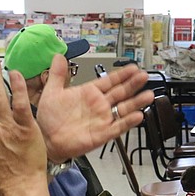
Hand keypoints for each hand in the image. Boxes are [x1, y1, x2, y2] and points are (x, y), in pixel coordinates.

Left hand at [34, 56, 153, 162]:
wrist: (46, 139)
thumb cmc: (50, 119)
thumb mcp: (52, 92)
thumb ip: (57, 74)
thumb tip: (58, 56)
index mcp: (89, 93)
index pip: (110, 81)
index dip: (122, 74)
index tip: (132, 67)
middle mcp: (99, 105)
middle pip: (121, 92)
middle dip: (133, 84)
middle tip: (144, 76)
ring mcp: (102, 119)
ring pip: (124, 109)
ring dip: (136, 102)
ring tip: (148, 95)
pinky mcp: (103, 133)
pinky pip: (118, 127)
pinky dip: (128, 122)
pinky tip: (138, 116)